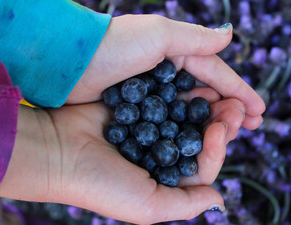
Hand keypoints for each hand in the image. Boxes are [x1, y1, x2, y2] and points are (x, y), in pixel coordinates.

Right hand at [0, 95, 247, 223]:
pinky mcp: (137, 107)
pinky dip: (180, 93)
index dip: (217, 148)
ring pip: (186, 116)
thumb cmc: (101, 184)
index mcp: (164, 178)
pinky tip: (193, 84)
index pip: (201, 164)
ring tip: (221, 93)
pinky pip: (165, 98)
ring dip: (205, 105)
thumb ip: (187, 204)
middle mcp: (159, 154)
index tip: (220, 129)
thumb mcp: (148, 206)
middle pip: (197, 137)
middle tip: (234, 107)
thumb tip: (220, 200)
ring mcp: (148, 129)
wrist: (57, 153)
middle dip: (219, 122)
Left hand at [67, 15, 264, 124]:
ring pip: (190, 110)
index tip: (260, 110)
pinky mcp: (137, 111)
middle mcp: (166, 72)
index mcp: (174, 52)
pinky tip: (196, 140)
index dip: (239, 91)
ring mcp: (152, 93)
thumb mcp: (156, 34)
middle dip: (230, 108)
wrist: (67, 65)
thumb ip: (194, 38)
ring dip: (211, 122)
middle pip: (206, 93)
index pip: (215, 73)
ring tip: (231, 134)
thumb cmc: (111, 46)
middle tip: (251, 126)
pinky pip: (169, 123)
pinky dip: (184, 130)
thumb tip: (230, 34)